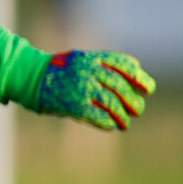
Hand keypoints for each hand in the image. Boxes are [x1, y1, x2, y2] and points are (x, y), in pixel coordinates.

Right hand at [35, 50, 154, 130]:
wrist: (33, 77)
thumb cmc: (62, 69)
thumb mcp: (83, 58)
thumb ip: (107, 62)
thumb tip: (137, 68)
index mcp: (93, 59)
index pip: (124, 66)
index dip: (139, 78)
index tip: (149, 88)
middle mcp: (89, 72)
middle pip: (121, 87)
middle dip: (133, 101)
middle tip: (138, 109)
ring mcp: (82, 89)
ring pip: (112, 104)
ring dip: (123, 115)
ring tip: (126, 122)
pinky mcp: (75, 105)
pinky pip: (98, 116)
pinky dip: (108, 122)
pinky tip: (112, 126)